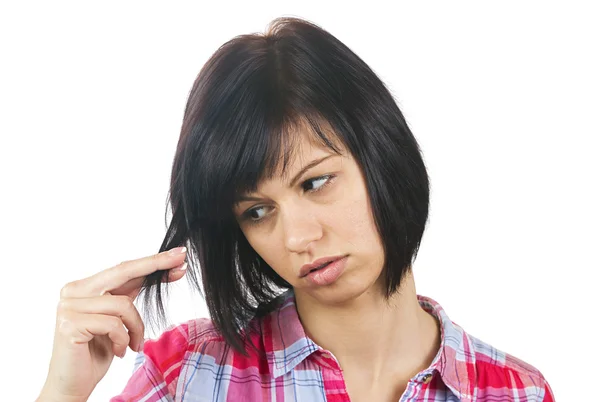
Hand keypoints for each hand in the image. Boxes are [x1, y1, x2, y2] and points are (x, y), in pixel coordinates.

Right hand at [37, 246, 187, 401]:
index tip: (179, 255)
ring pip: (124, 304)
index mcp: (84, 287)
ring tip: (133, 344)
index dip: (153, 262)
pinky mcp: (70, 323)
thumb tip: (165, 270)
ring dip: (136, 328)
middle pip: (124, 271)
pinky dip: (124, 339)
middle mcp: (73, 291)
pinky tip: (119, 351)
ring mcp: (69, 306)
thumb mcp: (118, 318)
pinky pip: (114, 324)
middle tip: (181, 261)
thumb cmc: (96, 352)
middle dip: (156, 265)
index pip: (124, 269)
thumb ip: (129, 295)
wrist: (72, 385)